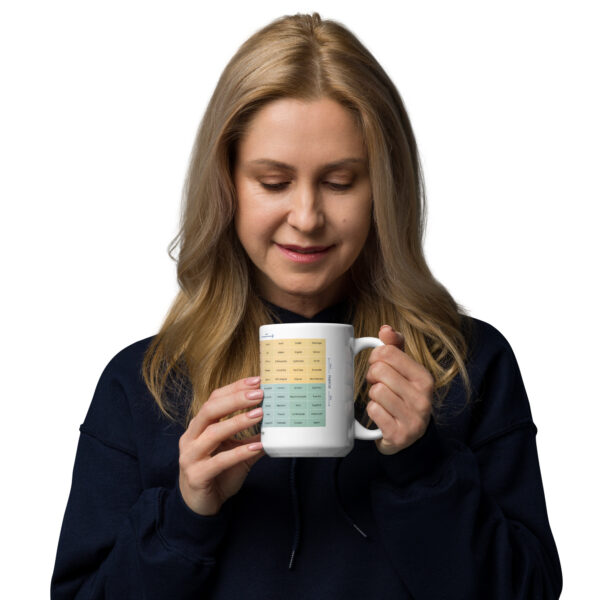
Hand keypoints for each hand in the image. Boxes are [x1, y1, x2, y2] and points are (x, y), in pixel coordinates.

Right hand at [178, 376, 265, 514]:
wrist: (200, 506)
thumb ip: (252, 437)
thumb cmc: (218, 474)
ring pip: (212, 433)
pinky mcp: (197, 476)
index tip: (256, 381)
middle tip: (259, 393)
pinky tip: (256, 446)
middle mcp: (191, 437)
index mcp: (199, 426)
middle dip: (235, 399)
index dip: (234, 388)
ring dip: (237, 422)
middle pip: (210, 410)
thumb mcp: (237, 452)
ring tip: (259, 414)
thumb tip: (278, 424)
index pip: (214, 399)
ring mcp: (191, 456)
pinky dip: (239, 452)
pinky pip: (219, 461)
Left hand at [366, 325, 433, 455]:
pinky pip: (373, 411)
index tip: (378, 365)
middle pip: (379, 371)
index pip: (388, 353)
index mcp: (425, 379)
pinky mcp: (399, 435)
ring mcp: (413, 419)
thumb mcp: (403, 370)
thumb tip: (385, 329)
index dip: (376, 357)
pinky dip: (372, 411)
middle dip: (372, 377)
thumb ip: (395, 346)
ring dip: (372, 396)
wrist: (408, 436)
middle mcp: (423, 399)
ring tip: (381, 400)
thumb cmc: (402, 396)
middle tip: (378, 384)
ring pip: (376, 391)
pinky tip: (381, 415)